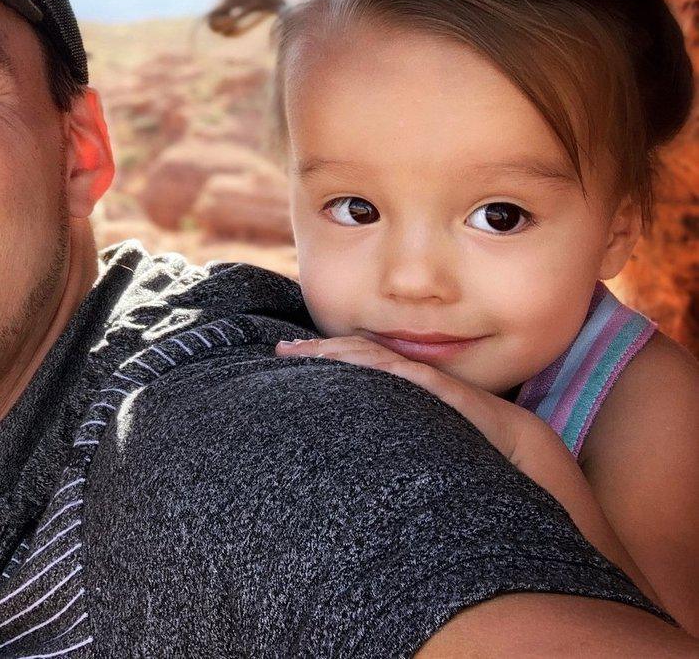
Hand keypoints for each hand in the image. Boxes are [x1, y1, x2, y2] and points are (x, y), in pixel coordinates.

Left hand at [276, 335, 530, 459]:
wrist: (516, 445)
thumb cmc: (466, 442)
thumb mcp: (416, 432)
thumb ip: (387, 429)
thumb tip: (353, 448)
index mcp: (396, 385)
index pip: (351, 362)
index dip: (318, 357)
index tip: (285, 356)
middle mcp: (405, 376)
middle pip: (353, 354)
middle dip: (316, 351)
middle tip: (281, 350)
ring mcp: (421, 380)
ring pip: (370, 358)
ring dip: (335, 352)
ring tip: (303, 352)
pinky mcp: (437, 389)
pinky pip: (400, 372)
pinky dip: (373, 364)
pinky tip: (348, 361)